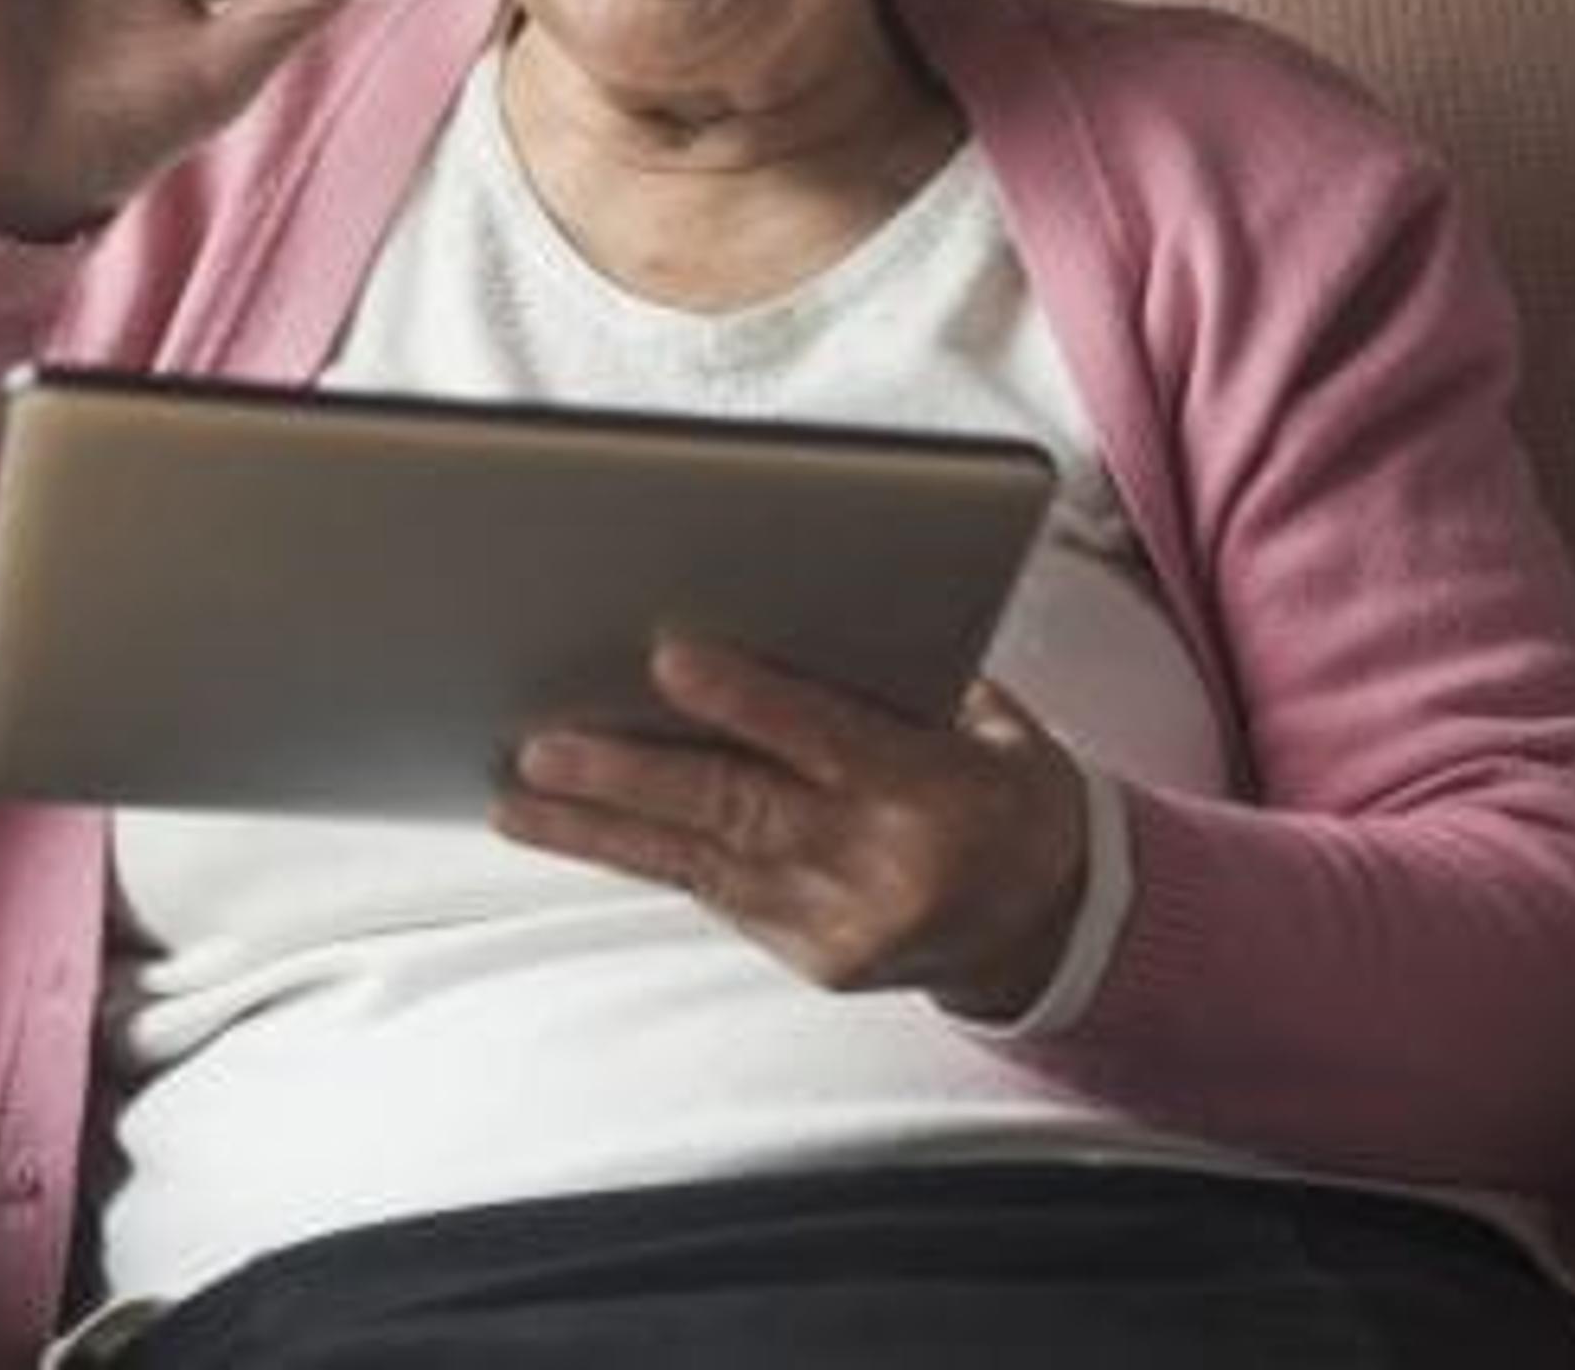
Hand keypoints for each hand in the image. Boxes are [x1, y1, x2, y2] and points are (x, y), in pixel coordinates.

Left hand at [495, 635, 1091, 1019]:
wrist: (1056, 922)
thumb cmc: (1007, 792)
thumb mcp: (987, 726)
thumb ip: (897, 683)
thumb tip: (785, 615)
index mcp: (937, 790)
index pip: (825, 736)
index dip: (744, 698)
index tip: (666, 657)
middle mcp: (882, 865)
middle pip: (738, 810)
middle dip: (630, 777)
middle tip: (541, 746)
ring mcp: (842, 925)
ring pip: (700, 865)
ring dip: (601, 830)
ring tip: (518, 800)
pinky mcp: (813, 959)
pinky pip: (714, 896)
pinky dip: (645, 859)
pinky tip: (578, 829)